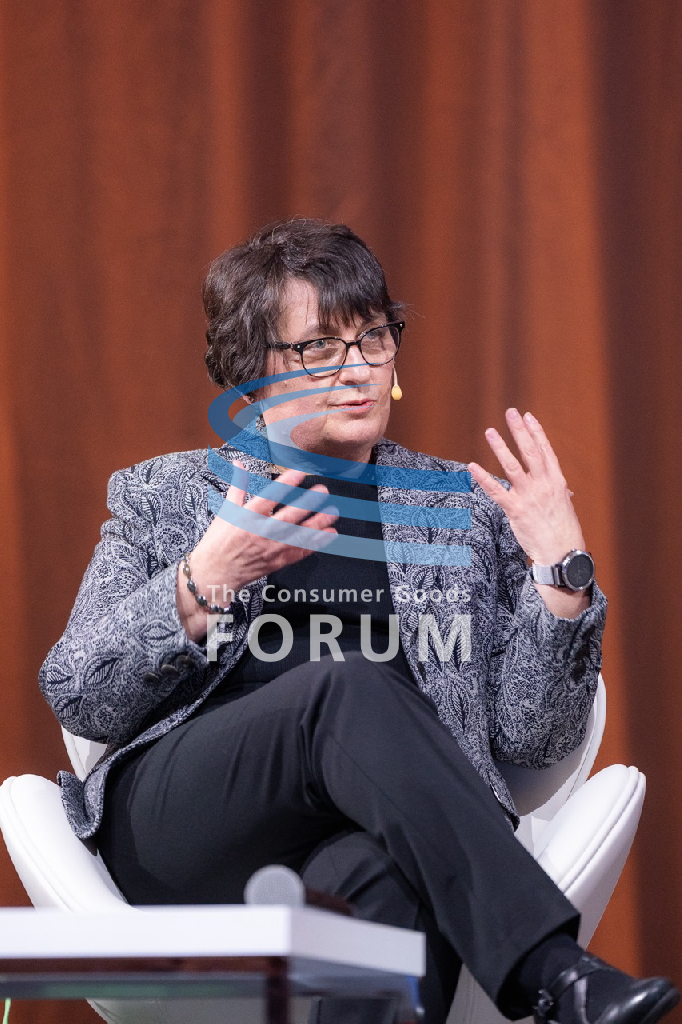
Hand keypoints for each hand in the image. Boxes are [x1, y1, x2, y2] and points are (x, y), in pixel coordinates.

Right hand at [177, 461, 337, 639]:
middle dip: (308, 503)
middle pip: (290, 515)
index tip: (300, 473)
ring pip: (299, 534)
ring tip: (332, 511)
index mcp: (248, 517)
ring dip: (318, 523)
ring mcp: (271, 548)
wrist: (215, 573)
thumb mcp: (226, 510)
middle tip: (323, 491)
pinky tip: (329, 534)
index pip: (270, 496)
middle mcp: (262, 532)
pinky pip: (300, 552)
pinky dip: (316, 544)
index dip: (286, 484)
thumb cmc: (219, 541)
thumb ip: (237, 486)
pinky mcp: (278, 561)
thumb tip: (239, 464)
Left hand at [468, 409, 588, 616]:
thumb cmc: (564, 532)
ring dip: (500, 447)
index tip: (528, 416)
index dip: (536, 432)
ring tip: (490, 431)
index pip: (545, 451)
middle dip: (519, 430)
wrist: (562, 553)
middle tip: (510, 412)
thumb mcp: (564, 506)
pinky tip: (473, 466)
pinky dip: (483, 478)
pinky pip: (496, 491)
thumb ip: (558, 493)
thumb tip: (563, 489)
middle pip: (530, 451)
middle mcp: (543, 484)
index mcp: (557, 481)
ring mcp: (529, 496)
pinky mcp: (516, 510)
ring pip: (512, 466)